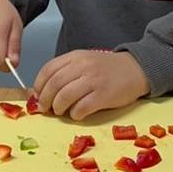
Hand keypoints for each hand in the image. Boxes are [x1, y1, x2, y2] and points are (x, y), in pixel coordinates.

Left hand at [33, 50, 148, 120]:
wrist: (136, 70)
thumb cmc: (107, 69)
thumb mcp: (85, 61)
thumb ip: (66, 71)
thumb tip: (45, 91)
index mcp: (75, 57)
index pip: (48, 70)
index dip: (39, 85)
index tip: (37, 95)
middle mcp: (83, 66)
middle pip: (54, 85)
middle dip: (45, 100)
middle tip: (45, 108)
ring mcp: (93, 81)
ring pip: (64, 97)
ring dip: (58, 108)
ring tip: (60, 112)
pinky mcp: (103, 96)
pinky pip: (81, 108)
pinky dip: (75, 114)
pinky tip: (77, 114)